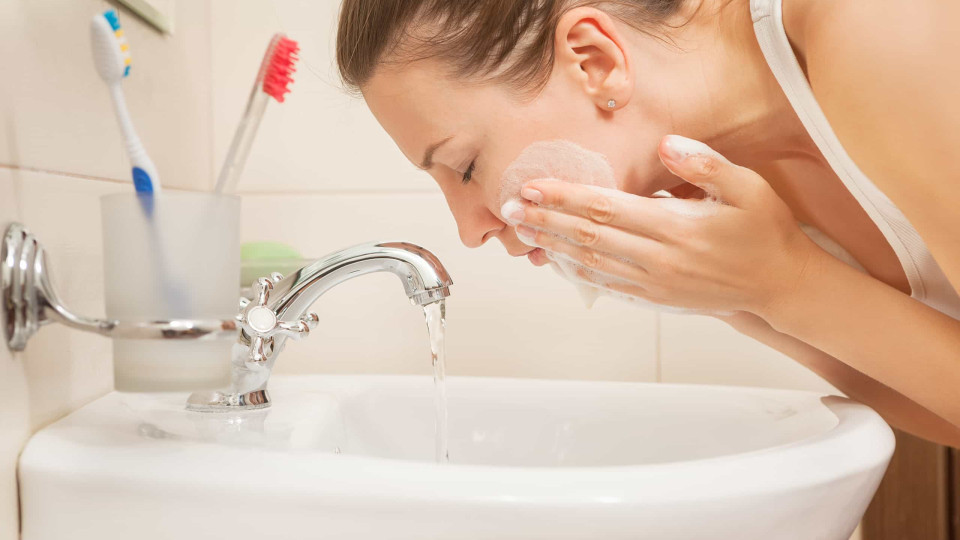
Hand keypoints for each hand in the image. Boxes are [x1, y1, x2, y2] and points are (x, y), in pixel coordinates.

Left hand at [504, 135, 822, 313]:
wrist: (779, 285)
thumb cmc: (764, 232)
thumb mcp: (748, 189)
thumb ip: (706, 165)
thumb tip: (666, 145)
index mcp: (676, 227)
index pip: (606, 208)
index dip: (565, 197)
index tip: (533, 187)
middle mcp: (658, 258)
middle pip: (588, 237)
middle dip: (546, 221)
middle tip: (509, 208)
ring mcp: (654, 282)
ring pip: (591, 263)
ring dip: (552, 246)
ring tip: (521, 231)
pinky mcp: (655, 298)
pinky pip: (606, 284)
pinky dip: (576, 271)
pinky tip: (555, 260)